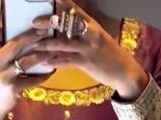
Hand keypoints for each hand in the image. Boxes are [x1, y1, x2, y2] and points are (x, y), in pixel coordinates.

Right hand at [0, 0, 50, 119]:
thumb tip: (5, 28)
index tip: (2, 0)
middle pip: (15, 45)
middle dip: (32, 35)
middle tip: (46, 27)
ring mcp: (3, 77)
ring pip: (26, 61)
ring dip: (42, 54)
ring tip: (53, 48)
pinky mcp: (13, 89)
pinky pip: (32, 79)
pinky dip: (43, 75)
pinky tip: (52, 69)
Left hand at [32, 0, 148, 99]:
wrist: (125, 71)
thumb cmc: (111, 56)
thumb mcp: (100, 39)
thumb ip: (85, 33)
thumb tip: (69, 30)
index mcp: (93, 26)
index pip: (76, 11)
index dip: (64, 4)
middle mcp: (90, 34)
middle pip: (66, 24)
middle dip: (49, 23)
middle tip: (35, 23)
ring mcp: (88, 48)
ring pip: (63, 43)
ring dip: (46, 44)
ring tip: (34, 45)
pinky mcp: (86, 63)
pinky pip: (67, 61)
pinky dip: (55, 62)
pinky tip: (45, 62)